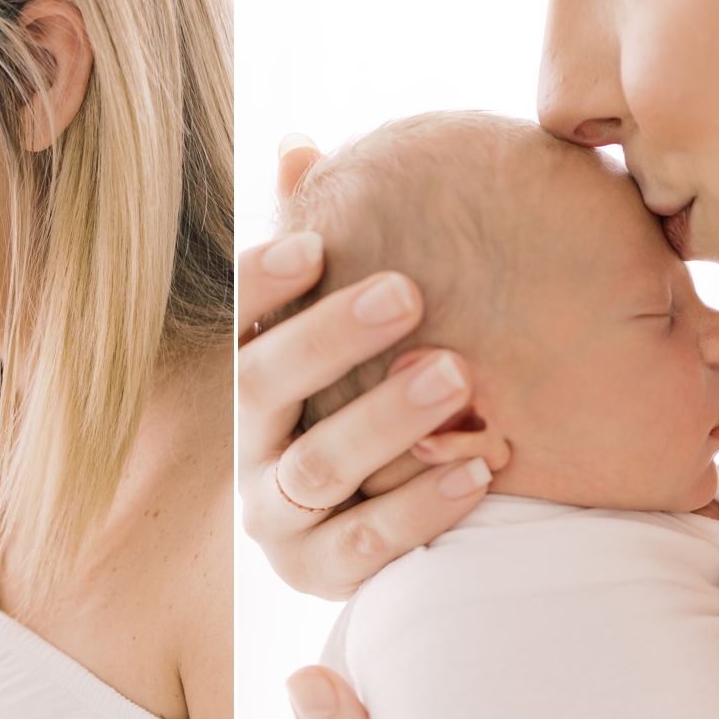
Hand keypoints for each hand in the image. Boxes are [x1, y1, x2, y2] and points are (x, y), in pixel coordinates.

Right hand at [237, 135, 501, 599]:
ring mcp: (277, 515)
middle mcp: (246, 444)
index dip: (262, 284)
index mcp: (246, 376)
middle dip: (330, 336)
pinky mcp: (319, 573)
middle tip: (408, 292)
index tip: (314, 241)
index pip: (234, 322)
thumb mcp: (340, 324)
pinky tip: (483, 470)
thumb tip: (299, 145)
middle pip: (261, 386)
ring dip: (383, 418)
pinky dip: (423, 507)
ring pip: (316, 466)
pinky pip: (368, 545)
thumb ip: (323, 242)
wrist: (376, 530)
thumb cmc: (367, 398)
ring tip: (455, 375)